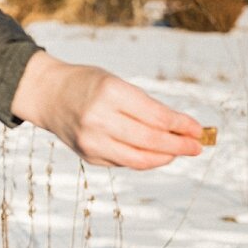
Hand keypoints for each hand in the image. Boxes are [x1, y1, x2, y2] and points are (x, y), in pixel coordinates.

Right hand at [10, 51, 204, 168]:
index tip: (198, 130)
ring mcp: (91, 140)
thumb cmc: (89, 85)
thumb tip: (180, 130)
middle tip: (197, 147)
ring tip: (179, 152)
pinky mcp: (89, 155)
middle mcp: (99, 118)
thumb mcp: (117, 84)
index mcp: (110, 92)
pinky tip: (157, 155)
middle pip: (150, 140)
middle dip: (178, 145)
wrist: (49, 95)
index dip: (181, 125)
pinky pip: (125, 162)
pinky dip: (145, 160)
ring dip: (164, 157)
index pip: (156, 116)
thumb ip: (145, 107)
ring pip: (139, 158)